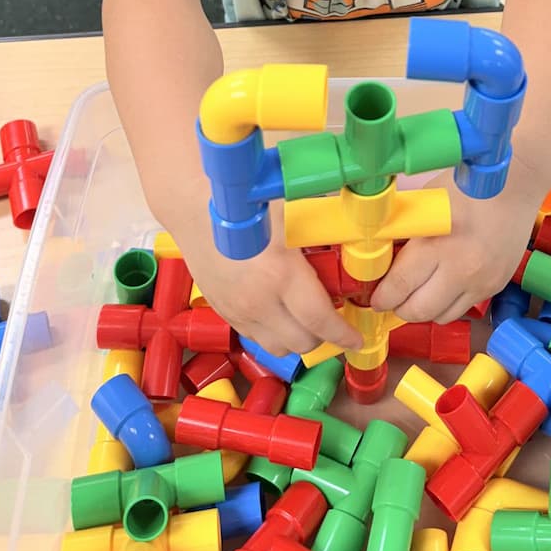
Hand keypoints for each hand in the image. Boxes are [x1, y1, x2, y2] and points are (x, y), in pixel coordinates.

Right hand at [183, 204, 364, 358]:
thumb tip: (357, 236)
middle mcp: (258, 301)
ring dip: (296, 338)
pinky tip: (279, 310)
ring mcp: (237, 311)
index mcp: (281, 274)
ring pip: (277, 347)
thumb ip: (323, 232)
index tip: (357, 339)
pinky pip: (254, 337)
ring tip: (306, 317)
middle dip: (324, 335)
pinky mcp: (223, 312)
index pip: (320, 320)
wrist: (193, 206)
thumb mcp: (292, 213)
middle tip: (334, 318)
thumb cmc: (245, 203)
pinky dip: (272, 332)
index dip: (343, 335)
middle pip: (301, 342)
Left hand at [370, 180, 537, 324]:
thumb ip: (405, 232)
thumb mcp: (426, 203)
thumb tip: (382, 256)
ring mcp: (482, 281)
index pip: (398, 287)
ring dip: (426, 309)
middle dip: (399, 308)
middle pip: (418, 311)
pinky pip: (465, 307)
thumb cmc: (466, 184)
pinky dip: (450, 302)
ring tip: (418, 294)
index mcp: (435, 245)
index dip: (381, 297)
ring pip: (443, 316)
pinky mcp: (497, 285)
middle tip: (391, 299)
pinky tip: (445, 285)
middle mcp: (460, 270)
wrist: (516, 182)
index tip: (375, 296)